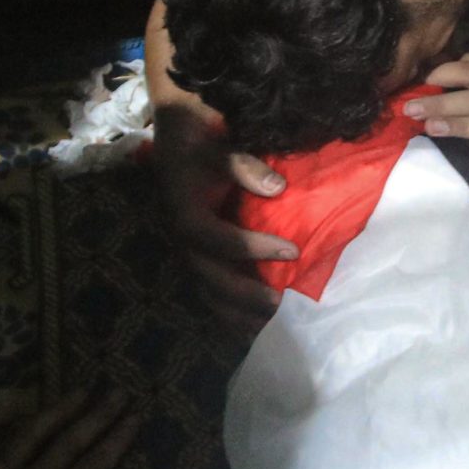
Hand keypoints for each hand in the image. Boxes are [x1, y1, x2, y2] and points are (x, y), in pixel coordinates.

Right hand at [153, 103, 292, 323]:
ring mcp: (188, 252)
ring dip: (238, 314)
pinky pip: (211, 293)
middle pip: (209, 276)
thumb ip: (241, 164)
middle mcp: (182, 238)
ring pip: (208, 293)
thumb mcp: (217, 142)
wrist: (177, 137)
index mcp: (184, 210)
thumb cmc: (200, 138)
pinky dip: (231, 314)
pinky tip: (255, 331)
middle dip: (245, 295)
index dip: (249, 247)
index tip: (292, 250)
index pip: (213, 236)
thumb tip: (277, 188)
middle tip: (282, 307)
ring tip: (272, 330)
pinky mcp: (198, 258)